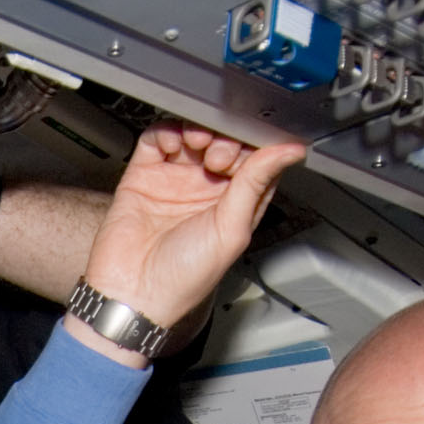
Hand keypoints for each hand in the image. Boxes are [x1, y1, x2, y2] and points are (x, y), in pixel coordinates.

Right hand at [73, 125, 304, 357]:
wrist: (132, 293)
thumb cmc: (182, 279)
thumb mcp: (232, 229)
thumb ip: (257, 183)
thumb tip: (290, 152)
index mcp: (235, 205)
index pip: (255, 159)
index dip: (255, 145)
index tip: (252, 145)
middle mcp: (206, 190)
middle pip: (223, 141)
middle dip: (225, 138)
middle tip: (219, 156)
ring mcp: (175, 181)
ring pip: (191, 134)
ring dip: (197, 129)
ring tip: (197, 144)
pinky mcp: (144, 176)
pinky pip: (156, 140)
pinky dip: (165, 131)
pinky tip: (172, 142)